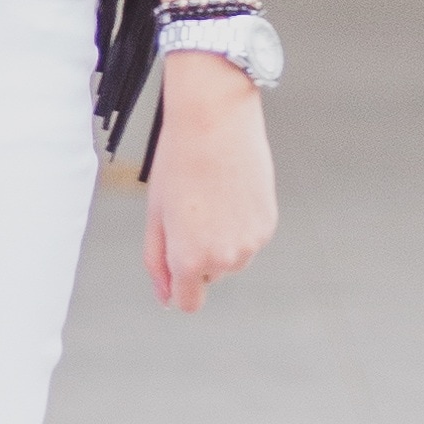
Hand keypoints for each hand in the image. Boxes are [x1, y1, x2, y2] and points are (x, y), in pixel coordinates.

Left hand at [142, 60, 276, 314]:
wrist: (215, 121)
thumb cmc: (179, 161)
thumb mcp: (155, 214)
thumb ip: (157, 261)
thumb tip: (165, 294)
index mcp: (189, 259)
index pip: (188, 302)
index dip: (178, 288)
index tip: (175, 270)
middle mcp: (224, 259)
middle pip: (209, 276)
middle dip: (198, 254)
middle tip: (190, 212)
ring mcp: (251, 242)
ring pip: (231, 258)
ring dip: (221, 240)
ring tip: (211, 198)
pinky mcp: (268, 223)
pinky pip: (249, 238)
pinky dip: (239, 224)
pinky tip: (230, 193)